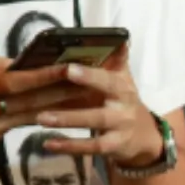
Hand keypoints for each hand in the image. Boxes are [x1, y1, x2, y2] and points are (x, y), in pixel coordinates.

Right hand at [0, 52, 81, 169]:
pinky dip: (26, 121)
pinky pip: (7, 130)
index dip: (43, 75)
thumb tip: (14, 65)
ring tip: (79, 100)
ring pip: (24, 118)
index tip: (70, 68)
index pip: (13, 81)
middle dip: (61, 92)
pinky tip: (46, 115)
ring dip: (53, 109)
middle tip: (90, 84)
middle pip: (28, 102)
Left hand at [33, 43, 165, 166]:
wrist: (144, 136)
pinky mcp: (113, 146)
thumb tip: (117, 37)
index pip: (107, 76)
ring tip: (40, 118)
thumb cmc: (122, 101)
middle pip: (105, 93)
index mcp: (122, 86)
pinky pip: (91, 147)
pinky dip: (69, 146)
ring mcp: (120, 127)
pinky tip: (48, 144)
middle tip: (57, 81)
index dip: (90, 73)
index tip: (68, 67)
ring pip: (95, 122)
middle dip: (83, 88)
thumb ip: (116, 60)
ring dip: (67, 120)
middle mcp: (123, 105)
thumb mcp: (122, 80)